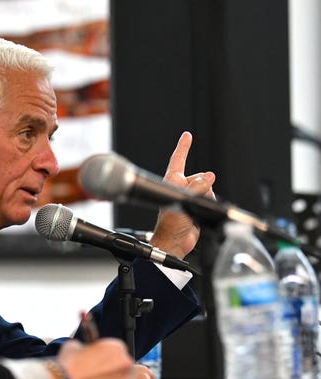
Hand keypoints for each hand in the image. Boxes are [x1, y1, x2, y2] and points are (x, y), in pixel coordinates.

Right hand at [51, 338, 133, 378]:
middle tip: (99, 375)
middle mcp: (125, 363)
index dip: (108, 357)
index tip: (102, 362)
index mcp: (116, 347)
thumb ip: (86, 346)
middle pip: (124, 367)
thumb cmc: (68, 365)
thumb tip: (85, 348)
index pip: (119, 351)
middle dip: (113, 371)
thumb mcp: (75, 345)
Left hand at [149, 131, 215, 258]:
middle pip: (199, 177)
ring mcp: (189, 198)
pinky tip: (198, 215)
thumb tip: (209, 177)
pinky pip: (209, 200)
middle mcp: (180, 188)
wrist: (175, 242)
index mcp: (172, 182)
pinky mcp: (197, 207)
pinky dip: (208, 204)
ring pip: (207, 188)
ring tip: (192, 211)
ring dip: (205, 197)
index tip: (187, 135)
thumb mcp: (183, 201)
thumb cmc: (170, 225)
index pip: (178, 160)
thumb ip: (197, 187)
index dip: (183, 147)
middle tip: (194, 199)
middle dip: (202, 184)